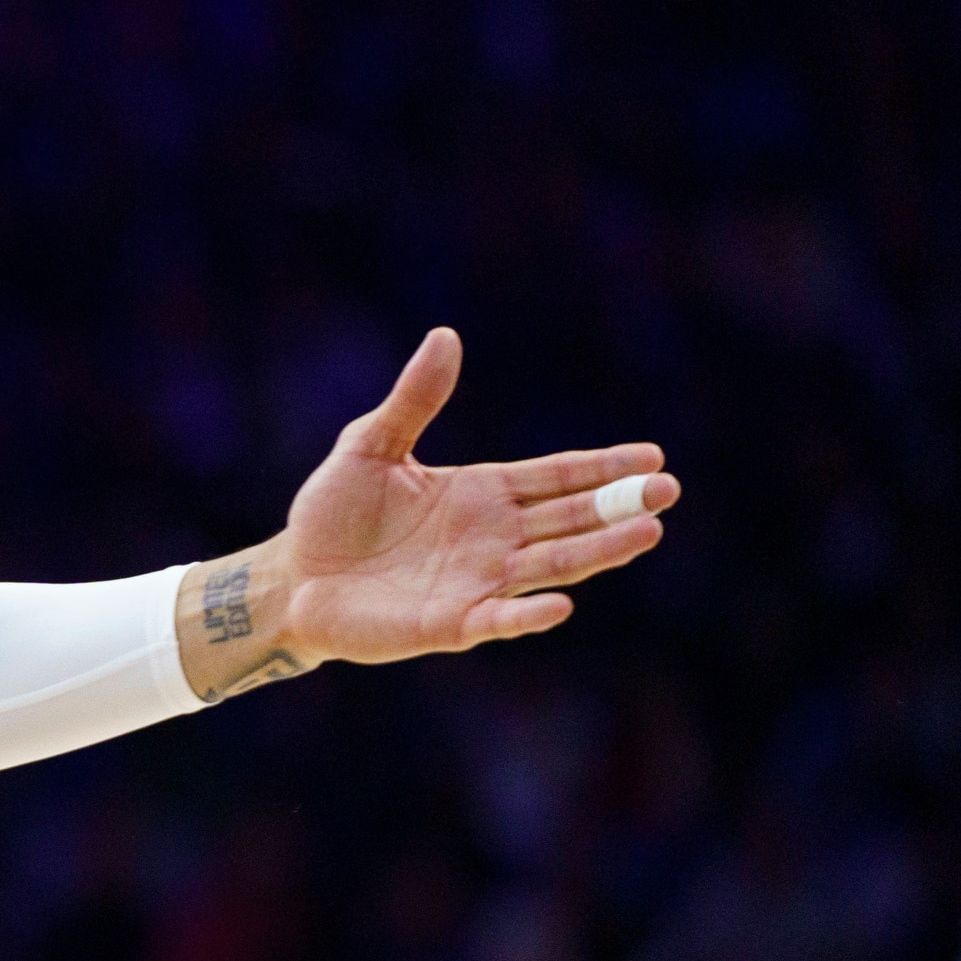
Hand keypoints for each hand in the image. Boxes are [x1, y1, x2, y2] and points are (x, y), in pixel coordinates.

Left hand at [180, 327, 676, 699]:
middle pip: (569, 520)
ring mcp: (476, 582)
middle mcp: (492, 538)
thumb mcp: (370, 446)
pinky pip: (495, 620)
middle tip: (668, 490)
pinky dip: (526, 615)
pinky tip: (557, 606)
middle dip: (618, 507)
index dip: (603, 467)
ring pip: (551, 566)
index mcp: (482, 493)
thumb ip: (412, 401)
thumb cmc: (332, 513)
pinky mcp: (448, 623)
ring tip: (646, 534)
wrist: (292, 576)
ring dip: (597, 553)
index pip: (556, 477)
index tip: (653, 456)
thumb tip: (444, 336)